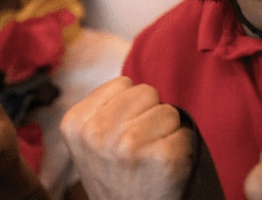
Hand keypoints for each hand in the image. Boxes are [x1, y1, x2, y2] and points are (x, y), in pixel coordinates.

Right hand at [59, 76, 193, 199]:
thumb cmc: (115, 179)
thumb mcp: (89, 143)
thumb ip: (103, 109)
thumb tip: (131, 84)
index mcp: (76, 123)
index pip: (123, 83)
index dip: (129, 108)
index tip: (121, 137)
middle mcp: (98, 133)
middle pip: (147, 91)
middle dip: (148, 115)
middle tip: (139, 149)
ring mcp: (130, 145)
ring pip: (169, 110)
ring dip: (166, 132)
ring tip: (150, 160)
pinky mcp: (163, 158)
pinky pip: (185, 133)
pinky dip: (181, 149)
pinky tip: (165, 169)